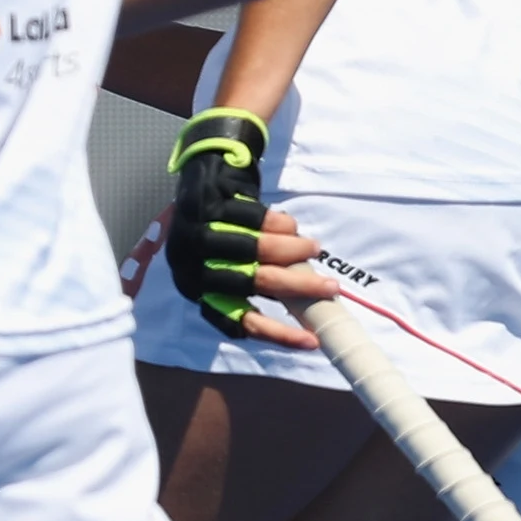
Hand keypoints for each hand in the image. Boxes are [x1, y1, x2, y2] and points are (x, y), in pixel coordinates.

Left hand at [124, 202, 327, 351]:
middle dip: (297, 286)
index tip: (312, 340)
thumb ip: (258, 284)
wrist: (201, 180)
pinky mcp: (205, 204)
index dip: (275, 334)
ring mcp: (194, 233)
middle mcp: (190, 266)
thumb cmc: (223, 234)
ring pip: (253, 250)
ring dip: (292, 251)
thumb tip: (308, 308)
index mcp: (197, 290)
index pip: (235, 322)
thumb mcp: (229, 265)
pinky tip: (292, 226)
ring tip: (314, 248)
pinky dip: (278, 224)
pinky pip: (250, 218)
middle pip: (251, 283)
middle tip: (330, 287)